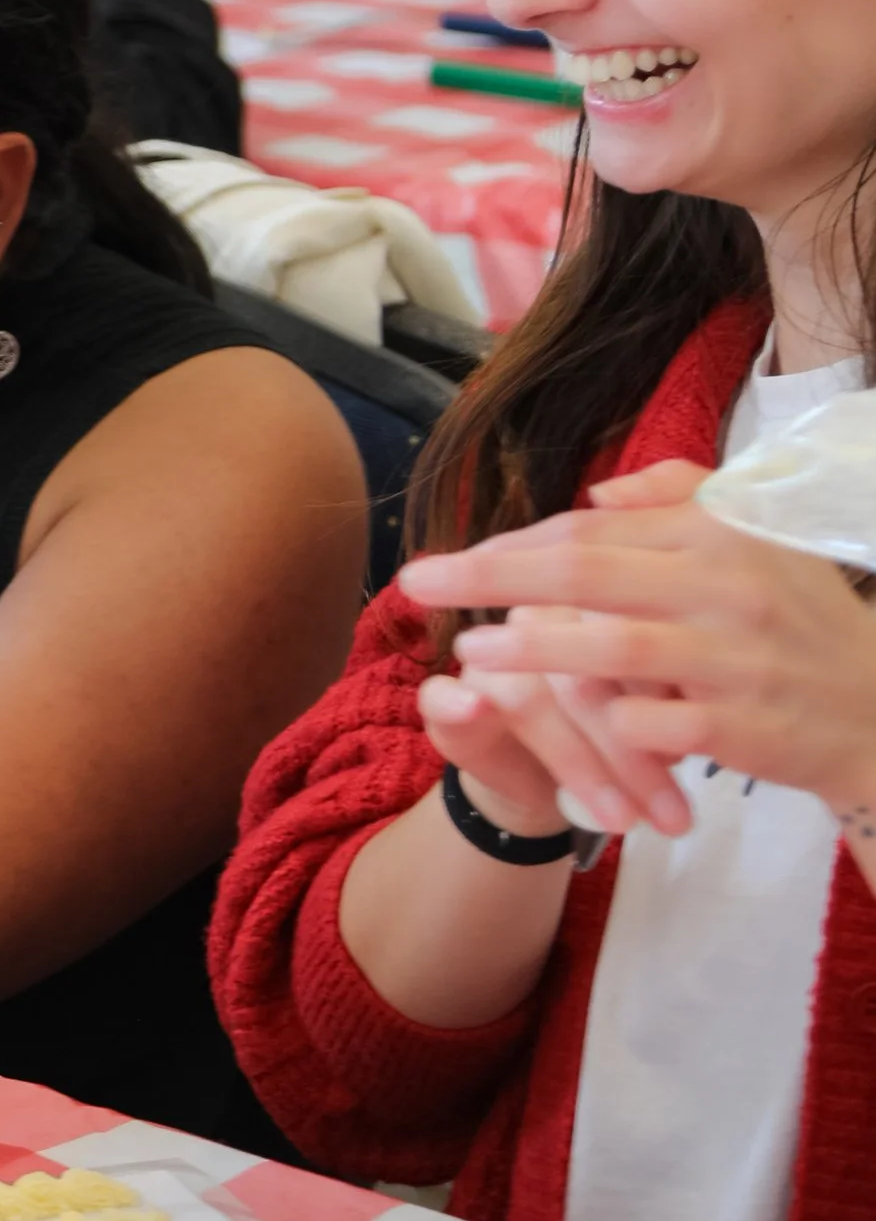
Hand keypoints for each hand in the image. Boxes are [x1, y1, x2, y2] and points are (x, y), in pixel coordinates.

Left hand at [403, 458, 875, 841]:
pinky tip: (564, 721)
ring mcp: (734, 658)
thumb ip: (678, 499)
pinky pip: (651, 721)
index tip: (454, 555)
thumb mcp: (756, 540)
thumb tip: (597, 494)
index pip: (593, 531)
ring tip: (469, 650)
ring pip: (611, 648)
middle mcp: (727, 586)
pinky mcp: (740, 725)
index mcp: (718, 533)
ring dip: (530, 651)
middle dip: (492, 576)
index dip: (514, 544)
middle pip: (585, 574)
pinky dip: (605, 721)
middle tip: (419, 581)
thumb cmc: (801, 622)